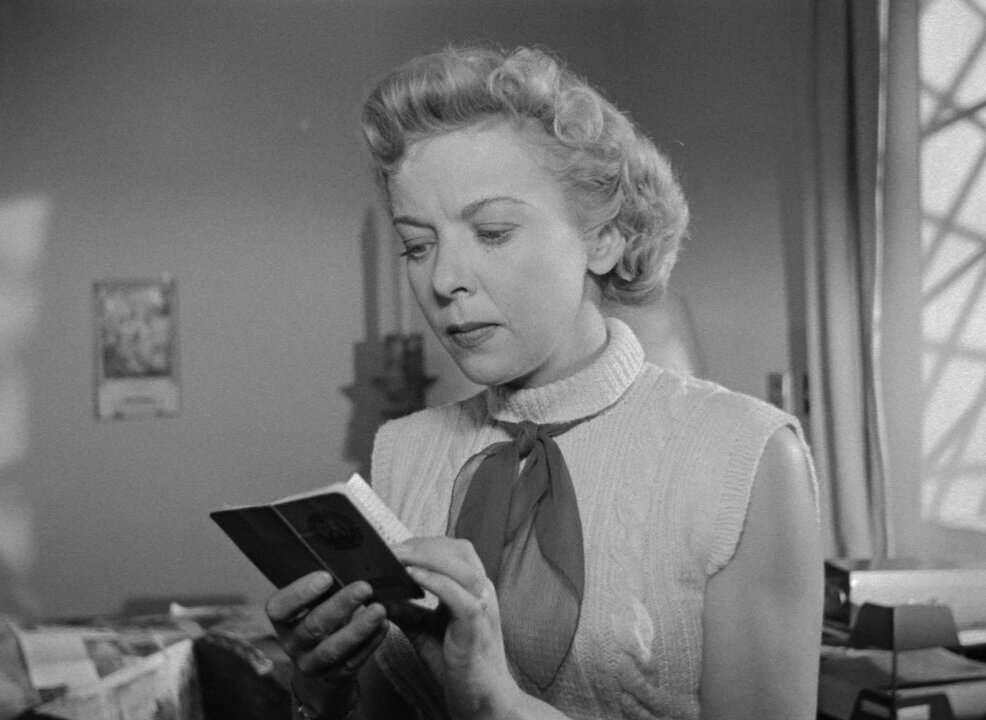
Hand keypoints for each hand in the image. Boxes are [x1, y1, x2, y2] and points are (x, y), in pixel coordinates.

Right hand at [265, 572, 388, 713]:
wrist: (320, 671)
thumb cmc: (318, 622)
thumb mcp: (312, 606)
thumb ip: (322, 590)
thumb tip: (349, 563)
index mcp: (282, 621)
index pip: (280, 608)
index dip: (301, 592)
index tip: (326, 576)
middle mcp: (292, 644)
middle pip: (312, 626)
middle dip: (340, 606)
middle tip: (364, 587)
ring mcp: (312, 664)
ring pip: (333, 649)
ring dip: (358, 628)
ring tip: (379, 610)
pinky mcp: (334, 677)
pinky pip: (353, 661)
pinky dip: (371, 642)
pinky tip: (383, 625)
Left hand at [391, 538, 521, 719]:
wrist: (483, 701)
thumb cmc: (457, 666)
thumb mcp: (425, 631)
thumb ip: (407, 610)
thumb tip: (379, 592)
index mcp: (473, 589)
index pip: (453, 550)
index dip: (423, 544)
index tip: (393, 547)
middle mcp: (482, 592)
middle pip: (459, 550)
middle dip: (423, 544)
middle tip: (390, 549)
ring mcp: (483, 607)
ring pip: (462, 565)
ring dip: (427, 556)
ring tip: (397, 557)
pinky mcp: (476, 627)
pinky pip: (460, 595)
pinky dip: (436, 581)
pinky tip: (412, 576)